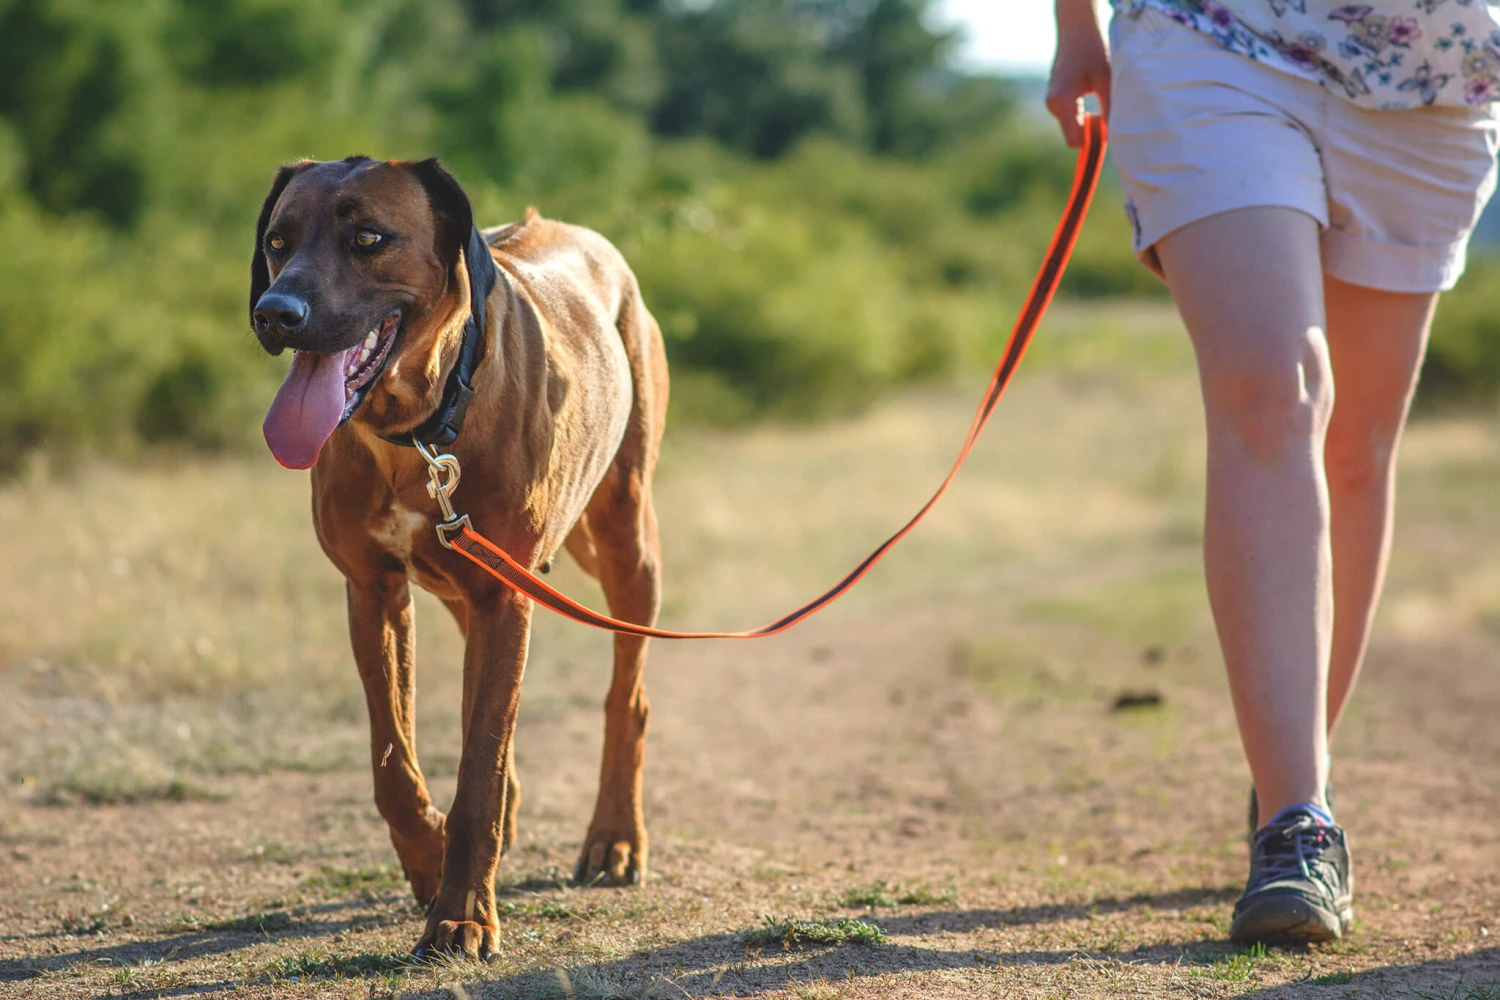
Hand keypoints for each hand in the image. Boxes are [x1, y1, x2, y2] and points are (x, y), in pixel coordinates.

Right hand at [1047, 0, 1111, 147]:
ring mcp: (1051, 105)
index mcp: (1063, 101)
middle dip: (1091, 132)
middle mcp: (1053, 105)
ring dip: (1088, 124)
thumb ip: (1110, 110)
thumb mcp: (1106, 80)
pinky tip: (1092, 101)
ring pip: (1072, 129)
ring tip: (1101, 101)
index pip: (1075, 140)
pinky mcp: (1055, 103)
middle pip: (1074, 136)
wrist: (1076, 32)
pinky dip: (1083, 118)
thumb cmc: (1093, 52)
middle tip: (1109, 114)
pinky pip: (1070, 120)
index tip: (1109, 131)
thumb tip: (1115, 136)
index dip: (1093, 141)